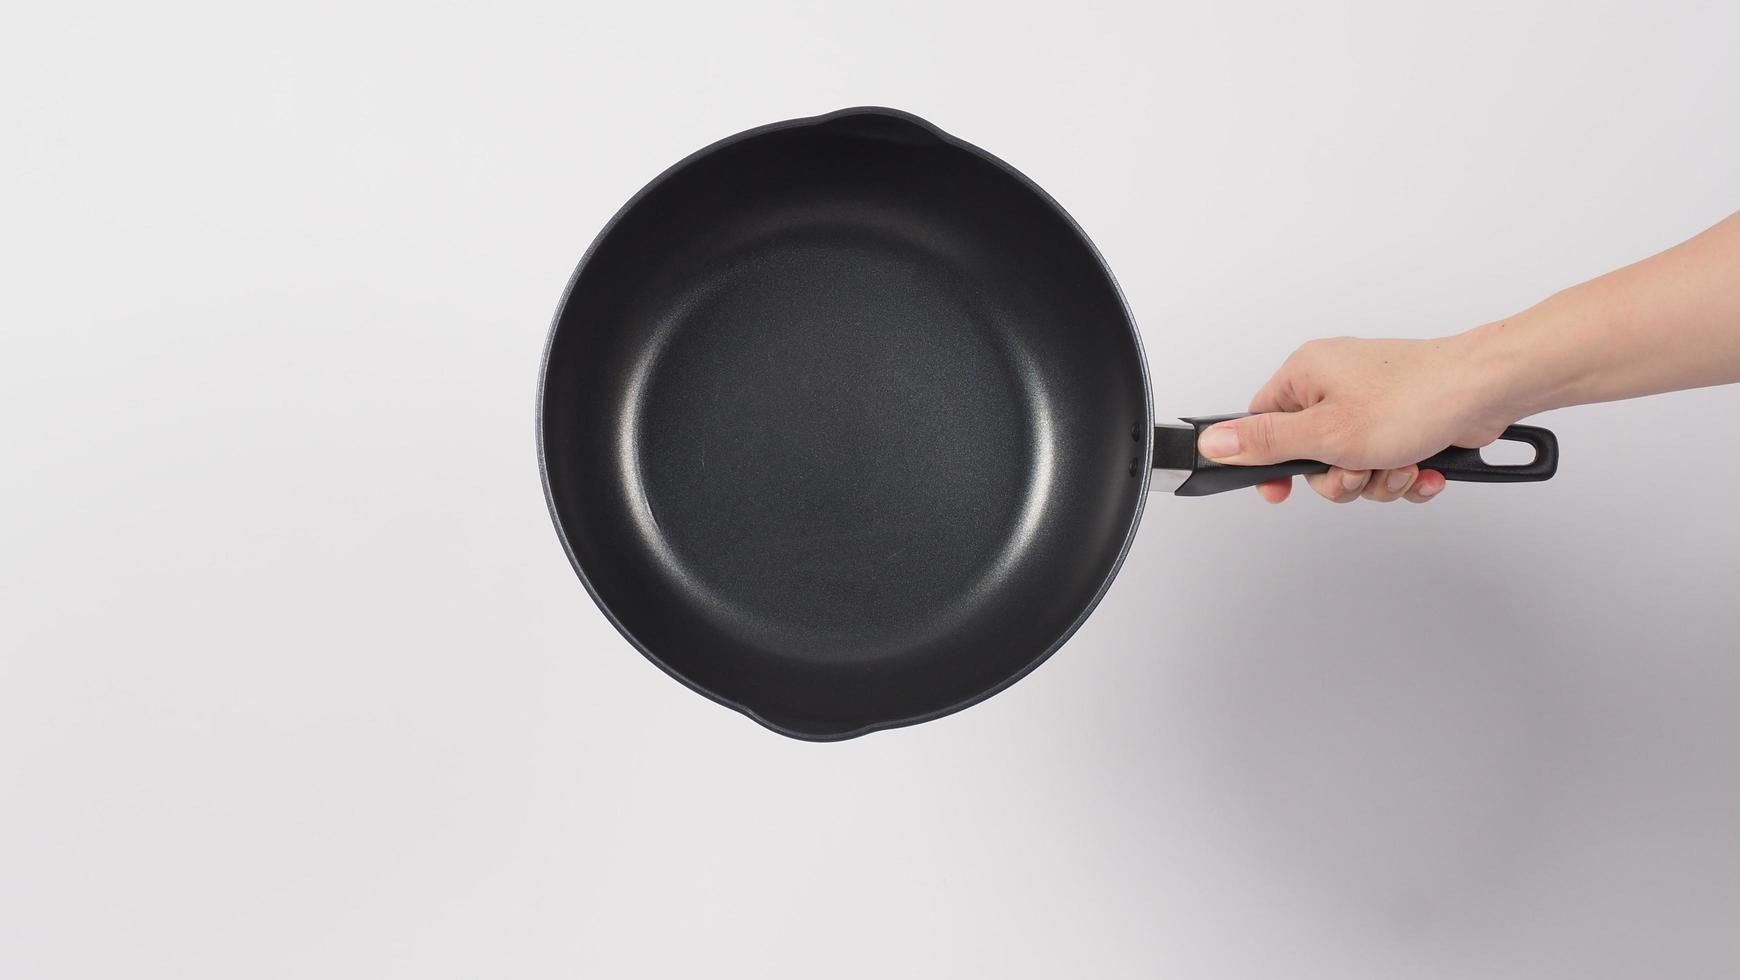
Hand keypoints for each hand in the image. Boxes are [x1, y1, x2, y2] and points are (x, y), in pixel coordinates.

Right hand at [1195, 335, 1520, 503]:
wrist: (1489, 390)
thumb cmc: (1416, 397)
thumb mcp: (1325, 433)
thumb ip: (1265, 442)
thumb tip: (1213, 442)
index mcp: (1307, 375)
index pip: (1263, 424)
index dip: (1270, 463)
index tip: (1281, 490)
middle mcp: (1337, 383)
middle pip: (1311, 455)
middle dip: (1340, 477)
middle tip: (1359, 470)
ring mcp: (1375, 401)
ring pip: (1354, 465)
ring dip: (1378, 479)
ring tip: (1401, 464)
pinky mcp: (1406, 419)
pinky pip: (1388, 461)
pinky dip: (1405, 473)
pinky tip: (1425, 467)